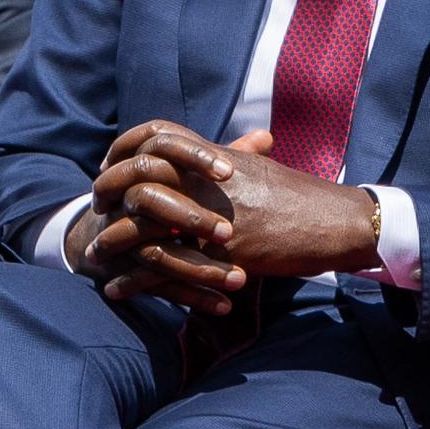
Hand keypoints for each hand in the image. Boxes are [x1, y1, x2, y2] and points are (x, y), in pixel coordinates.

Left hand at [74, 121, 381, 306]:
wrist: (337, 223)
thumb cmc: (306, 200)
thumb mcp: (266, 171)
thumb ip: (238, 160)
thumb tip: (230, 154)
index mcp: (217, 158)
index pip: (156, 137)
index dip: (128, 151)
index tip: (111, 168)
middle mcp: (207, 181)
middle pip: (139, 180)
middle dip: (110, 198)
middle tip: (92, 214)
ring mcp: (211, 216)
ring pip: (143, 226)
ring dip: (113, 242)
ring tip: (95, 256)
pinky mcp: (217, 253)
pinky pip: (163, 267)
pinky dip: (135, 281)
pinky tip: (118, 291)